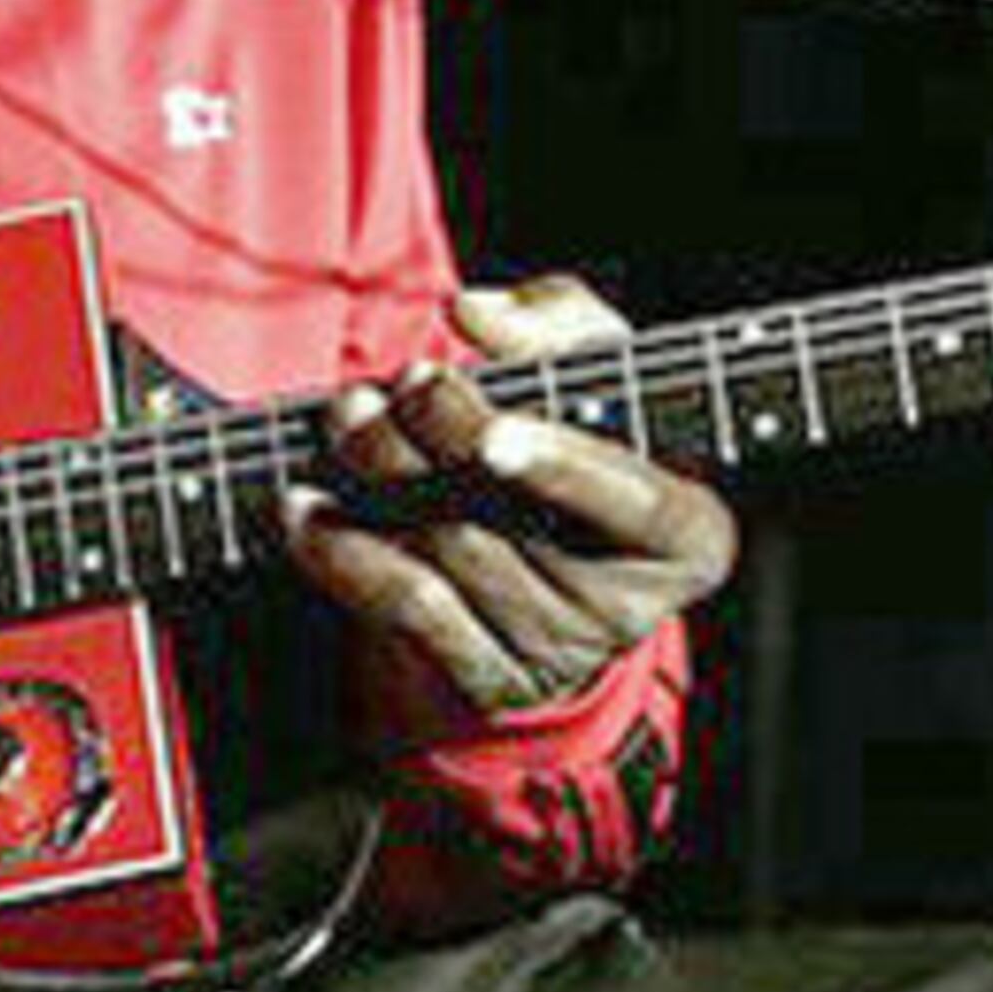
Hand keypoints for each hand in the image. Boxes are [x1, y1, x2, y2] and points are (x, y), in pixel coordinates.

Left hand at [282, 276, 736, 711]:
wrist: (565, 561)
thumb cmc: (589, 440)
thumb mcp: (602, 367)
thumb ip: (557, 320)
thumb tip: (476, 314)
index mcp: (687, 532)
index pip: (631, 501)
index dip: (561, 467)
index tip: (492, 436)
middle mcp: (626, 606)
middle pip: (511, 517)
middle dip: (439, 440)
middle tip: (400, 383)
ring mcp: (555, 649)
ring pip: (446, 552)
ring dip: (379, 476)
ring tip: (347, 417)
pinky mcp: (489, 677)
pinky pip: (402, 610)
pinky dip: (341, 553)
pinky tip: (305, 506)